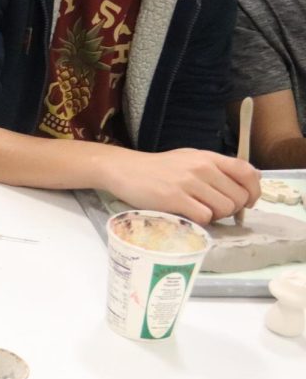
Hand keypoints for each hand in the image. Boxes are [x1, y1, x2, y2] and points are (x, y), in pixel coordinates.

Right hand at [102, 148, 260, 226]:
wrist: (124, 170)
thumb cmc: (158, 168)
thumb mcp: (190, 159)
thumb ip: (216, 168)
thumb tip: (247, 183)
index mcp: (208, 157)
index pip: (247, 172)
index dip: (254, 191)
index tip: (247, 202)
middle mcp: (201, 168)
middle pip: (238, 197)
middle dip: (231, 209)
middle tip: (214, 210)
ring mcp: (188, 183)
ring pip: (224, 209)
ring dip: (215, 216)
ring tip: (199, 212)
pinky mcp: (174, 199)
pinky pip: (204, 217)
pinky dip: (200, 221)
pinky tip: (187, 216)